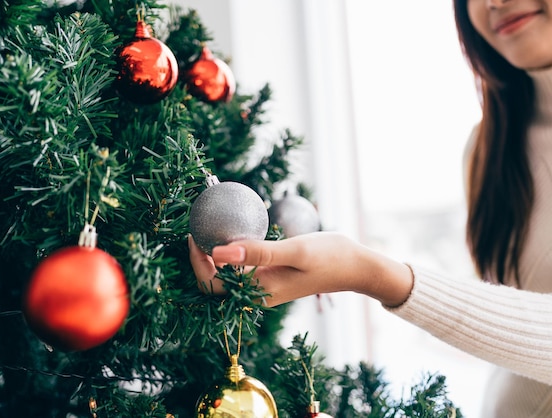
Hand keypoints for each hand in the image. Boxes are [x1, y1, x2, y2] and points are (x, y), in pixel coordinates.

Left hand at [188, 231, 413, 307]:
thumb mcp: (295, 250)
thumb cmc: (330, 257)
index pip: (214, 284)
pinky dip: (231, 252)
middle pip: (216, 281)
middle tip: (197, 229)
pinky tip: (232, 232)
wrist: (356, 266)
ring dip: (214, 254)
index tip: (194, 236)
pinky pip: (242, 267)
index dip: (197, 263)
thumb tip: (219, 252)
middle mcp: (258, 292)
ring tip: (209, 227)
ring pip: (228, 274)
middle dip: (201, 259)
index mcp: (260, 291)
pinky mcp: (271, 275)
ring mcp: (265, 285)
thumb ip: (258, 252)